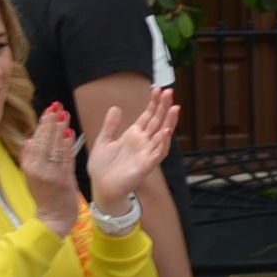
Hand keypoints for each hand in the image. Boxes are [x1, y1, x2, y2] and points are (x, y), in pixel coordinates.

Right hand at [20, 106, 79, 236]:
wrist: (53, 217)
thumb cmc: (46, 196)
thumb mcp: (32, 176)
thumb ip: (31, 159)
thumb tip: (29, 140)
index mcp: (29, 166)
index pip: (37, 140)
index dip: (43, 124)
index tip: (48, 110)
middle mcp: (37, 168)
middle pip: (45, 140)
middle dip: (51, 122)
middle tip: (57, 106)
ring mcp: (50, 174)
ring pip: (55, 147)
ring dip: (60, 129)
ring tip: (64, 114)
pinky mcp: (62, 180)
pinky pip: (65, 159)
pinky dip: (67, 145)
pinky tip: (70, 133)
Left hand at [84, 88, 178, 214]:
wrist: (101, 187)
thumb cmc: (103, 167)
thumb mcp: (104, 140)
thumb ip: (110, 125)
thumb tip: (116, 107)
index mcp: (134, 136)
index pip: (148, 116)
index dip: (153, 103)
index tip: (158, 89)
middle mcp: (143, 143)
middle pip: (157, 121)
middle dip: (163, 107)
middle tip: (170, 91)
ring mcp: (147, 153)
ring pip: (162, 135)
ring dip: (169, 122)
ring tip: (175, 108)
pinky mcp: (146, 165)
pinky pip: (157, 153)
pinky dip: (163, 143)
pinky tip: (166, 132)